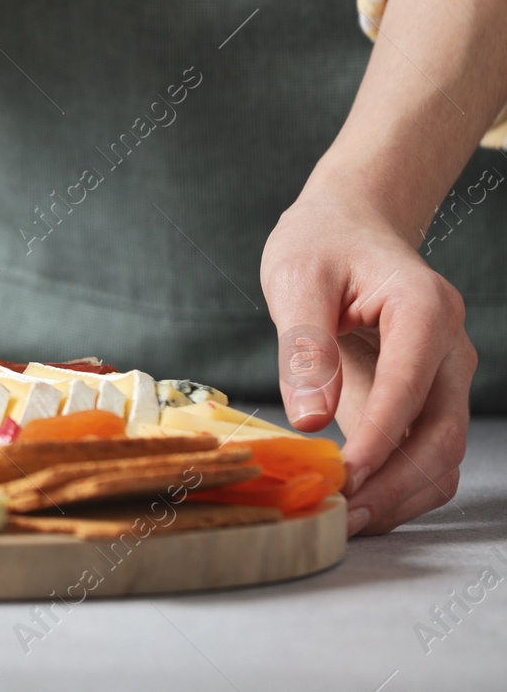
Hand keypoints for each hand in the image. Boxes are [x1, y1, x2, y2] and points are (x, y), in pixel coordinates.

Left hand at [262, 181, 476, 536]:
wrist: (348, 225)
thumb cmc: (321, 244)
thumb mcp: (297, 278)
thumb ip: (304, 348)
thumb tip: (310, 419)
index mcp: (422, 309)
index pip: (412, 386)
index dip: (380, 438)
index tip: (343, 476)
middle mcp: (449, 347)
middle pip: (441, 433)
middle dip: (395, 483)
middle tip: (342, 515)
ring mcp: (444, 376)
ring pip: (443, 454)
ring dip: (402, 495)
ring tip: (347, 521)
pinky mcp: (426, 397)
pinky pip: (427, 453)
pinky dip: (401, 485)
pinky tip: (358, 501)